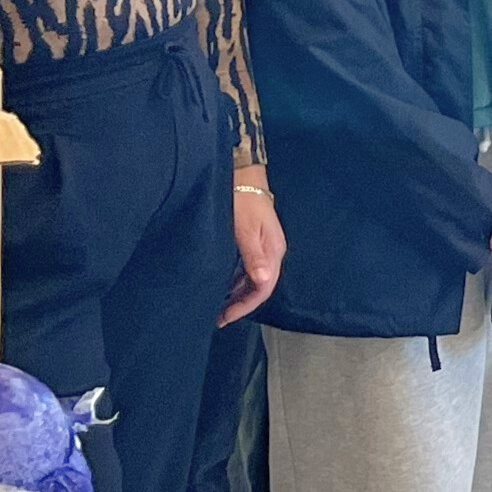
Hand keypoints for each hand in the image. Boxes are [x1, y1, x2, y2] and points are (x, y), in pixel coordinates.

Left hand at [220, 169, 284, 325]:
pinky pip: (247, 269)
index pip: (263, 288)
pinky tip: (223, 285)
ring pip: (253, 279)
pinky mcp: (254, 241)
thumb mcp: (246, 229)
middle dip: (240, 304)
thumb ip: (254, 256)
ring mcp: (264, 246)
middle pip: (260, 287)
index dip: (245, 306)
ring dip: (238, 294)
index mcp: (273, 251)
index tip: (226, 317)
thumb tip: (263, 281)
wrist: (243, 174)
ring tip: (219, 305)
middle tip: (218, 317)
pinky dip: (236, 281)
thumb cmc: (243, 200)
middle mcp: (271, 252)